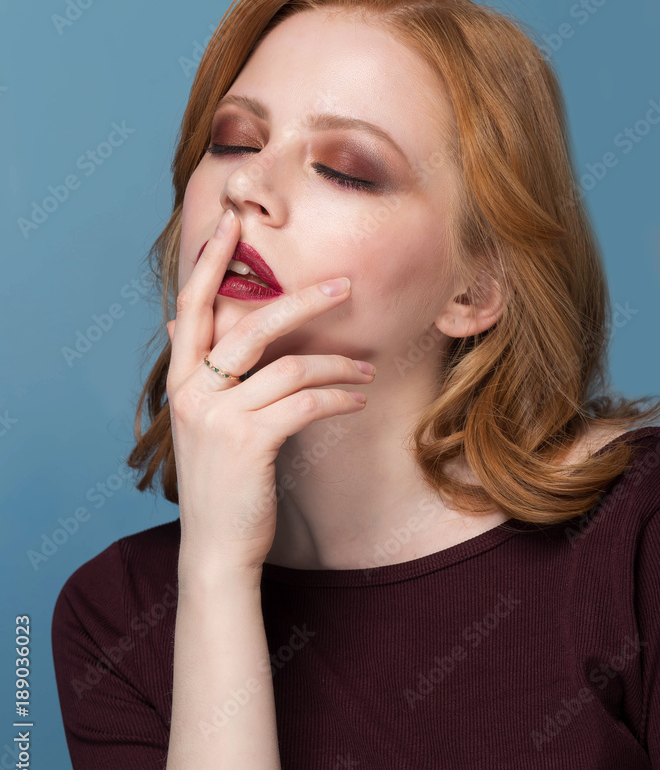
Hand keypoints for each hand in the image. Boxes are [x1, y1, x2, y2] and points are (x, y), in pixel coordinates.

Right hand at [165, 209, 375, 577]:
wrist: (217, 546)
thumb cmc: (222, 480)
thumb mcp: (205, 422)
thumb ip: (204, 374)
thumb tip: (190, 327)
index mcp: (182, 380)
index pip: (191, 306)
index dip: (210, 262)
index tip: (232, 223)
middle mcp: (193, 392)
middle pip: (249, 324)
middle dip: (300, 299)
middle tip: (343, 284)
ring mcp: (217, 416)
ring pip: (289, 366)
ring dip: (337, 364)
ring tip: (367, 369)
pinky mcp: (248, 442)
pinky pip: (305, 401)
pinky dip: (338, 395)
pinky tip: (357, 397)